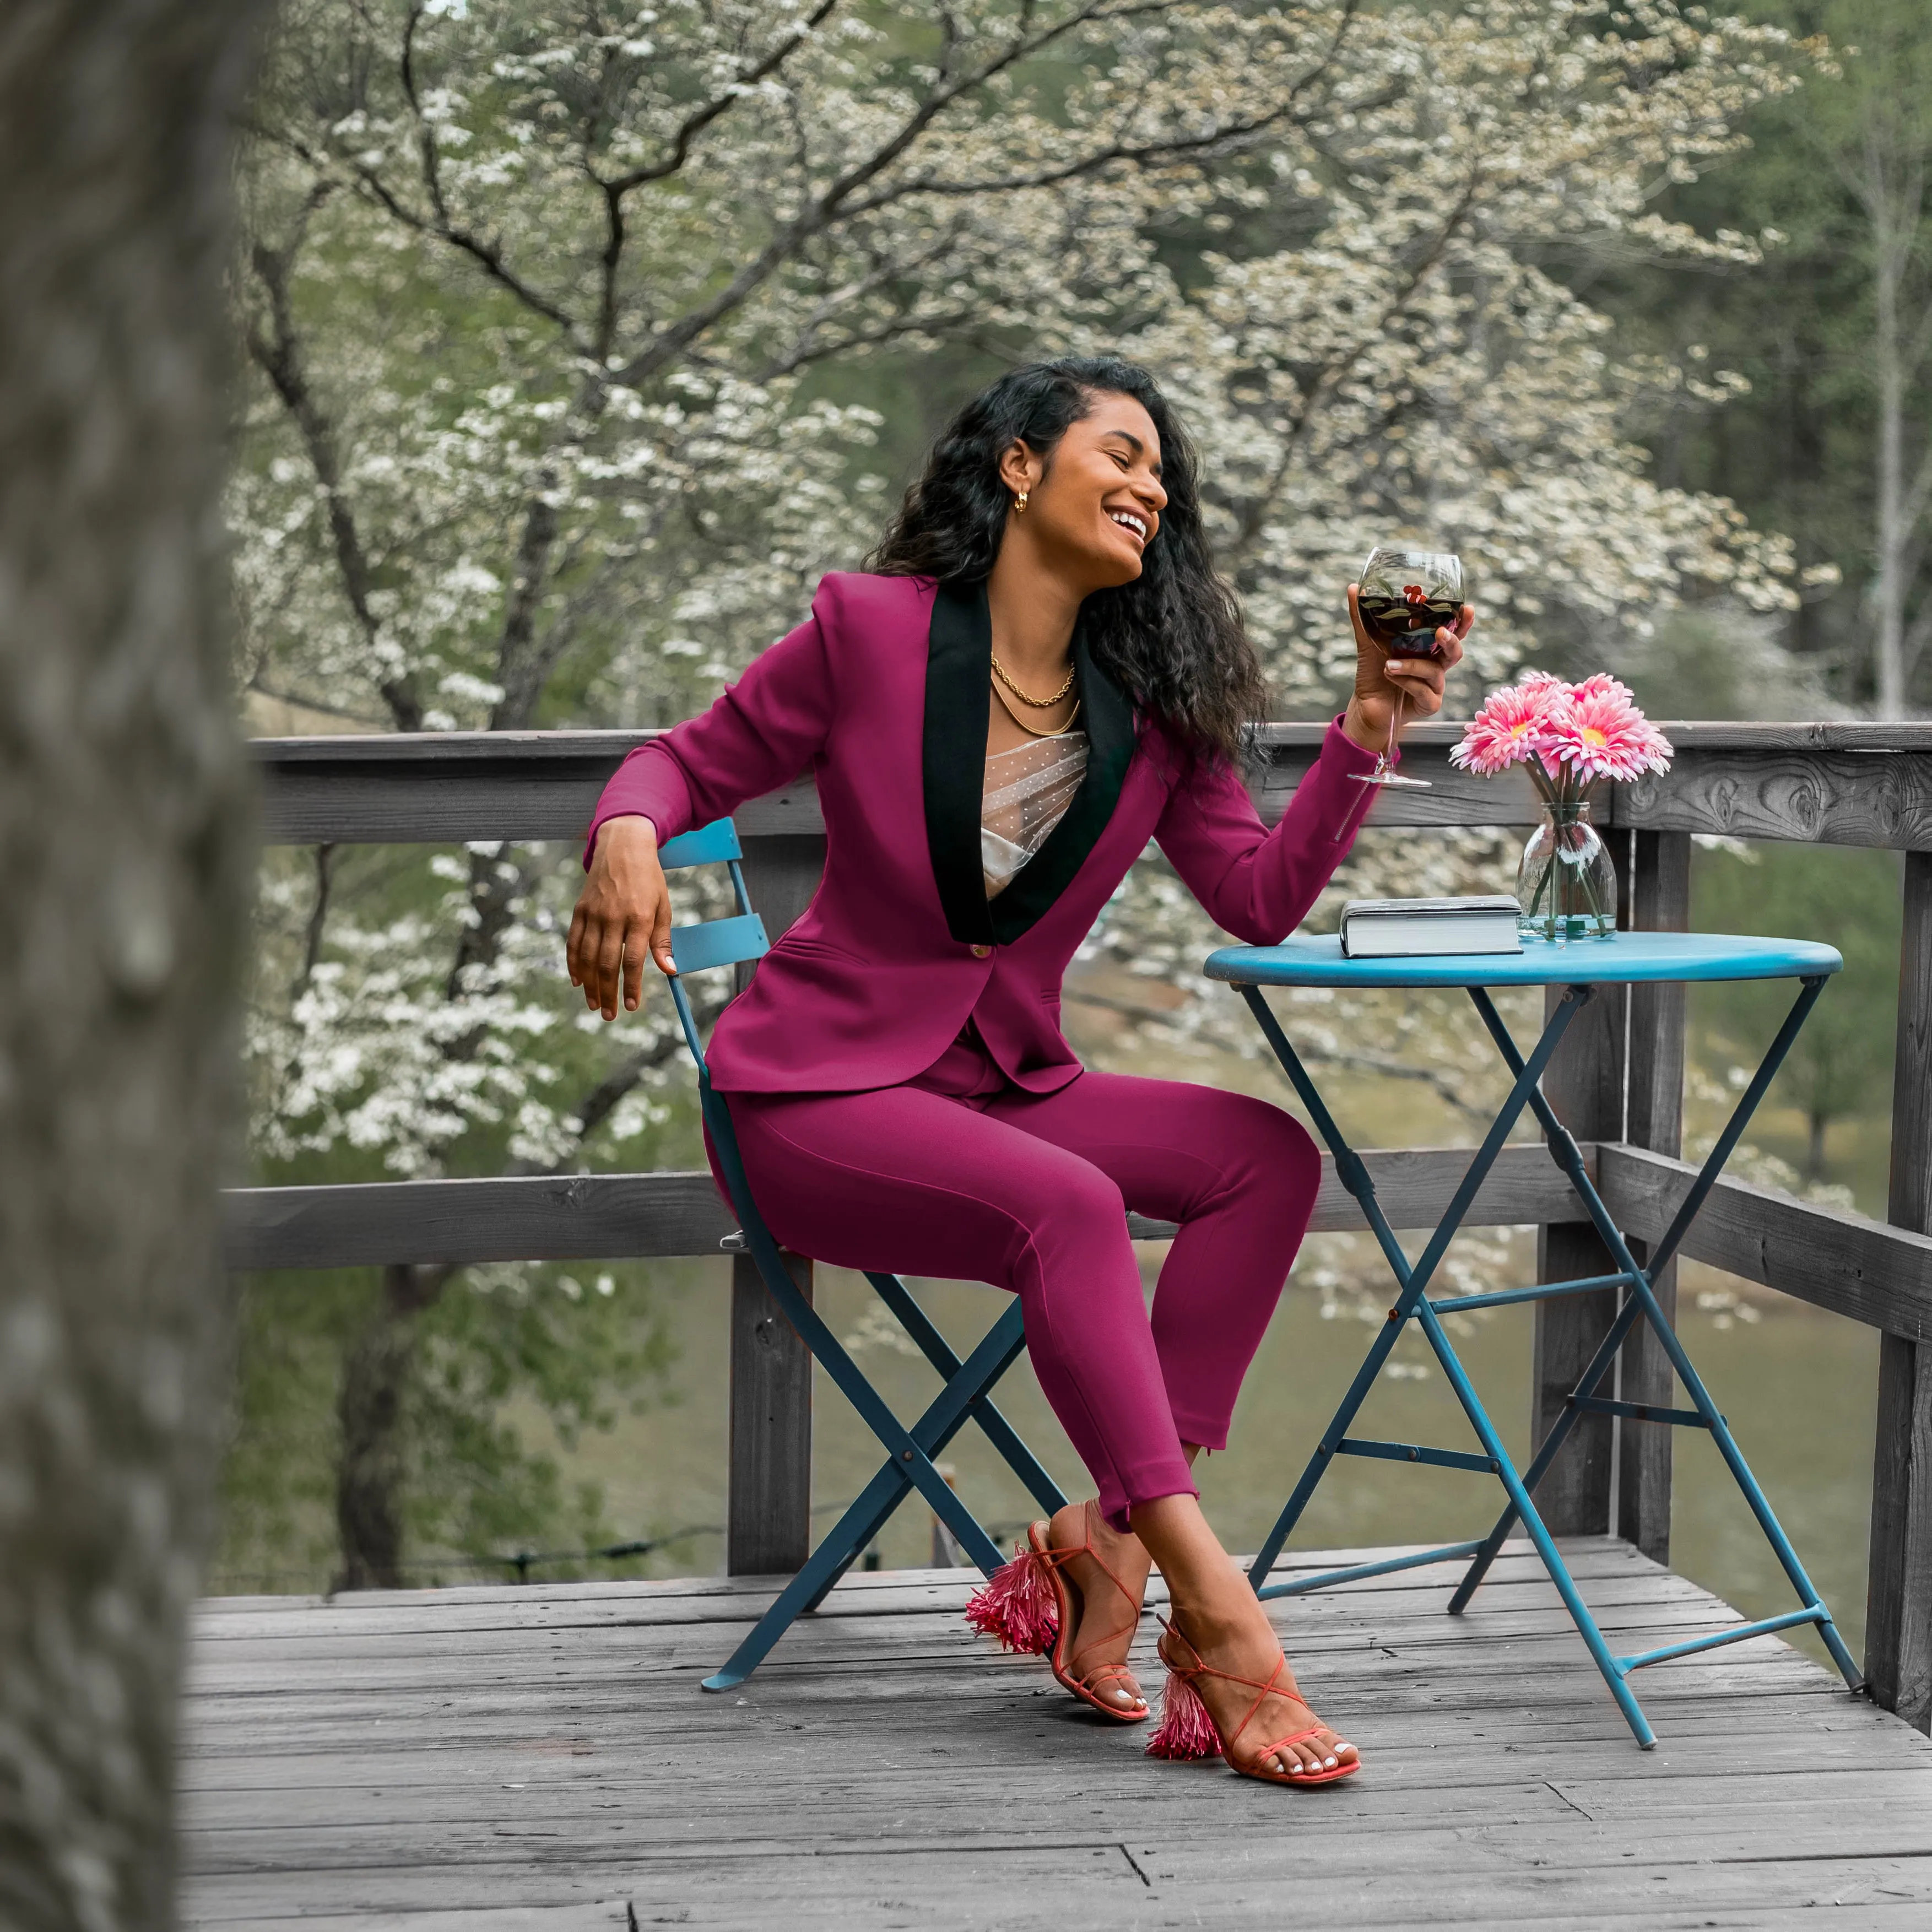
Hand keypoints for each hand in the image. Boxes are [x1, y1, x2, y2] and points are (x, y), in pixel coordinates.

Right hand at [567, 815, 676, 1019]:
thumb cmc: (649, 879)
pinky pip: (573, 941)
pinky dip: (573, 963)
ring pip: (586, 956)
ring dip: (589, 984)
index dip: (631, 986)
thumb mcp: (663, 906)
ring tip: (594, 1004)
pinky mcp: (580, 910)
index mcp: (639, 917)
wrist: (623, 847)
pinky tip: (577, 981)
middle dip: (608, 993)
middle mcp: (614, 917)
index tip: (632, 1006)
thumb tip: (669, 970)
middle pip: (606, 963)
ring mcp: (594, 913)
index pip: (632, 961)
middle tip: (610, 1015)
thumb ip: (663, 940)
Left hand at [1341, 585, 1472, 754]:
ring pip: (1435, 672)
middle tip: (1439, 632)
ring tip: (1388, 664)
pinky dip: (1407, 682)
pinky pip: (1424, 691)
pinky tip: (1391, 676)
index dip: (1463, 622)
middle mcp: (1436, 666)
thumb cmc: (1373, 672)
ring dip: (1412, 665)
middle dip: (1451, 640)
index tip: (1468, 609)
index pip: (1453, 633)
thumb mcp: (1367, 642)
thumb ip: (1362, 617)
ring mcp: (1435, 686)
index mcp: (1428, 649)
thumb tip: (1353, 588)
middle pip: (1455, 652)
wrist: (1366, 704)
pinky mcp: (1429, 704)